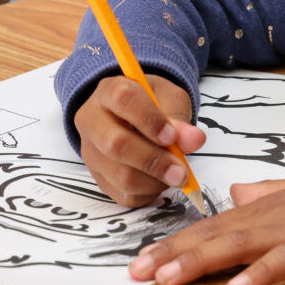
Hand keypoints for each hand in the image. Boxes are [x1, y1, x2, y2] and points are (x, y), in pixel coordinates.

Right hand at [74, 74, 205, 206]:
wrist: (136, 115)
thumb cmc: (154, 104)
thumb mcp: (171, 99)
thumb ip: (180, 117)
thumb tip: (194, 140)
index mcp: (109, 91)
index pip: (123, 100)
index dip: (150, 120)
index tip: (172, 136)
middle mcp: (92, 120)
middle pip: (116, 144)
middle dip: (154, 160)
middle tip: (181, 170)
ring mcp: (90, 152)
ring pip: (119, 175)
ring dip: (155, 180)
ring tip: (175, 174)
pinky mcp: (97, 177)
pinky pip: (122, 194)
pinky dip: (148, 192)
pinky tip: (160, 180)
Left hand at [127, 169, 284, 284]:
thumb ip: (261, 192)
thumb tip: (236, 191)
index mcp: (259, 209)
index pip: (208, 227)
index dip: (173, 243)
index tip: (141, 259)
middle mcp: (265, 219)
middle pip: (212, 236)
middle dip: (173, 253)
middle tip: (139, 271)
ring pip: (237, 246)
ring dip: (201, 261)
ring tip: (170, 277)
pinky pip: (282, 261)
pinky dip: (260, 274)